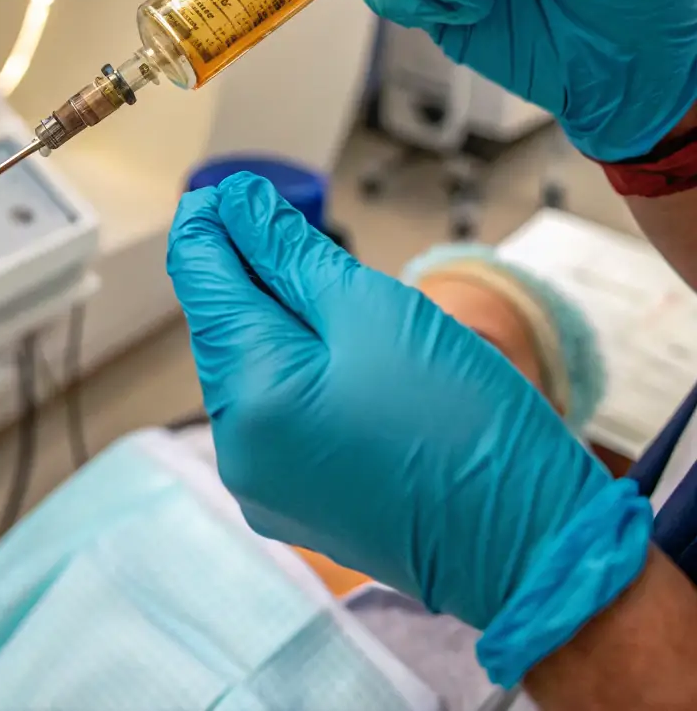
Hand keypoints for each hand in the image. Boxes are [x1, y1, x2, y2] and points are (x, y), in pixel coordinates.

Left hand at [167, 174, 648, 637]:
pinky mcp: (295, 502)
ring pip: (251, 368)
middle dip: (252, 272)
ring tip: (340, 299)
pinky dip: (298, 371)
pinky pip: (276, 413)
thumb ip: (289, 252)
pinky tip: (347, 356)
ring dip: (279, 322)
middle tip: (297, 231)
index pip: (201, 279)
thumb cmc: (462, 422)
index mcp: (249, 395)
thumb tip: (236, 205)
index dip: (211, 222)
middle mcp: (237, 449)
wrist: (530, 544)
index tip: (234, 188)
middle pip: (223, 325)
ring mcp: (262, 485)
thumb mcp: (372, 309)